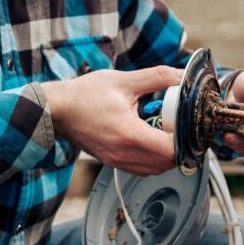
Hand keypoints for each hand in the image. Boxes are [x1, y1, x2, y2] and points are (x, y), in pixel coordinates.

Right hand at [41, 66, 181, 175]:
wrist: (57, 109)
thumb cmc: (84, 95)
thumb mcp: (124, 80)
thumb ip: (157, 77)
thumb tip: (180, 75)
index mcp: (129, 134)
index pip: (170, 150)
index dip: (185, 139)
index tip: (186, 125)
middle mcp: (123, 154)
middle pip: (166, 163)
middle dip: (178, 147)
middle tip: (177, 127)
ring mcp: (116, 161)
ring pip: (154, 169)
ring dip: (165, 155)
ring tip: (163, 133)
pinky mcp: (112, 162)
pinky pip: (141, 168)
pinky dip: (151, 159)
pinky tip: (149, 139)